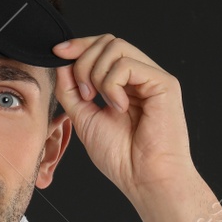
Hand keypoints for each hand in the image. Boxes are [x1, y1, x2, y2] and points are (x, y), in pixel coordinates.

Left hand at [52, 34, 195, 198]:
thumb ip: (71, 89)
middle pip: (107, 41)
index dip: (78, 46)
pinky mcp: (164, 83)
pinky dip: (112, 84)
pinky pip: (127, 64)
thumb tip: (62, 61)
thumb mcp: (84, 117)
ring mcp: (154, 78)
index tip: (57, 53)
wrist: (144, 179)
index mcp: (125, 85)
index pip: (102, 48)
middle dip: (84, 60)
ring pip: (115, 47)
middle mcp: (141, 77)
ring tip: (100, 102)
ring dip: (95, 73)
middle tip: (84, 95)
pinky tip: (119, 107)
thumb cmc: (121, 157)